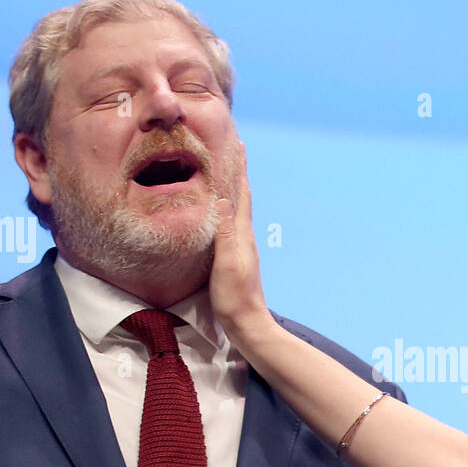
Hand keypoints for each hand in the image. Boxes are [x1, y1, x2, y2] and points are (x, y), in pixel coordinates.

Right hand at [211, 141, 273, 341]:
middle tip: (233, 146)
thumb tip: (224, 198)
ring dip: (232, 187)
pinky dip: (226, 208)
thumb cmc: (234, 296)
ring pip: (236, 209)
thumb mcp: (227, 263)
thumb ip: (225, 232)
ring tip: (225, 170)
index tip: (238, 142)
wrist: (247, 324)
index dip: (239, 168)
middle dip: (237, 171)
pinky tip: (220, 212)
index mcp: (242, 233)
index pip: (241, 193)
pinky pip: (230, 223)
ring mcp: (240, 246)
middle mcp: (244, 236)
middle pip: (241, 196)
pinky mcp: (234, 257)